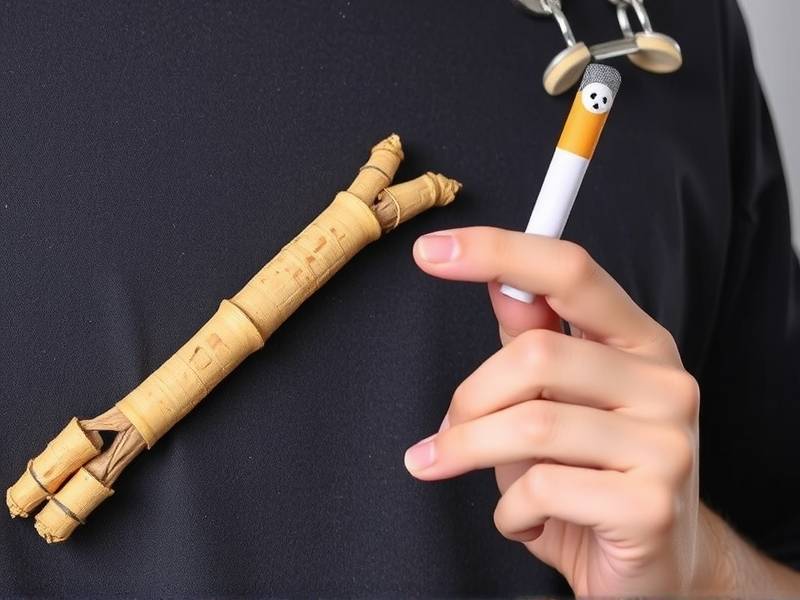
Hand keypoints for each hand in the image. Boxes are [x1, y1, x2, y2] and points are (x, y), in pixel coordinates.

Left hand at [405, 227, 702, 594]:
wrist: (653, 567)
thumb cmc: (591, 475)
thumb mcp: (557, 401)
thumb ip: (531, 342)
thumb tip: (500, 283)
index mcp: (639, 342)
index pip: (571, 272)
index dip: (498, 252)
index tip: (432, 251)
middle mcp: (664, 381)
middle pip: (535, 354)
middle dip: (469, 398)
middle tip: (448, 431)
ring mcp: (666, 442)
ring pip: (530, 424)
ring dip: (470, 450)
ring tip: (460, 468)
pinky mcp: (650, 504)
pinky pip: (542, 488)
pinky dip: (508, 510)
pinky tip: (521, 518)